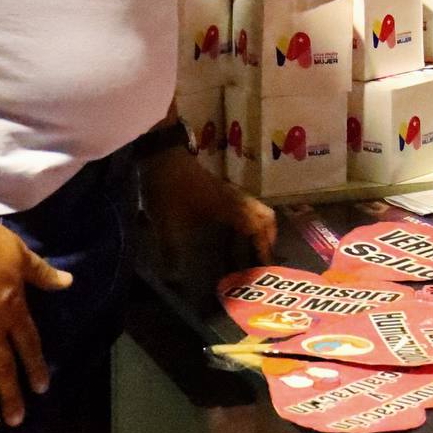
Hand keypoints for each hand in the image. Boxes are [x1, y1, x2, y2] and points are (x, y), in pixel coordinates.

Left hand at [141, 143, 276, 261]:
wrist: (163, 155)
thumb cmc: (170, 188)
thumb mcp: (166, 222)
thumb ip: (170, 250)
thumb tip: (173, 277)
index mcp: (229, 207)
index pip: (257, 227)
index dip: (263, 246)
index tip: (264, 265)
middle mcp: (236, 199)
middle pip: (265, 216)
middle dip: (268, 237)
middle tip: (262, 258)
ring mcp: (230, 193)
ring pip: (256, 211)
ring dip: (259, 229)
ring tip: (251, 250)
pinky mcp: (221, 190)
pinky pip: (244, 207)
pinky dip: (247, 222)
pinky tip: (234, 234)